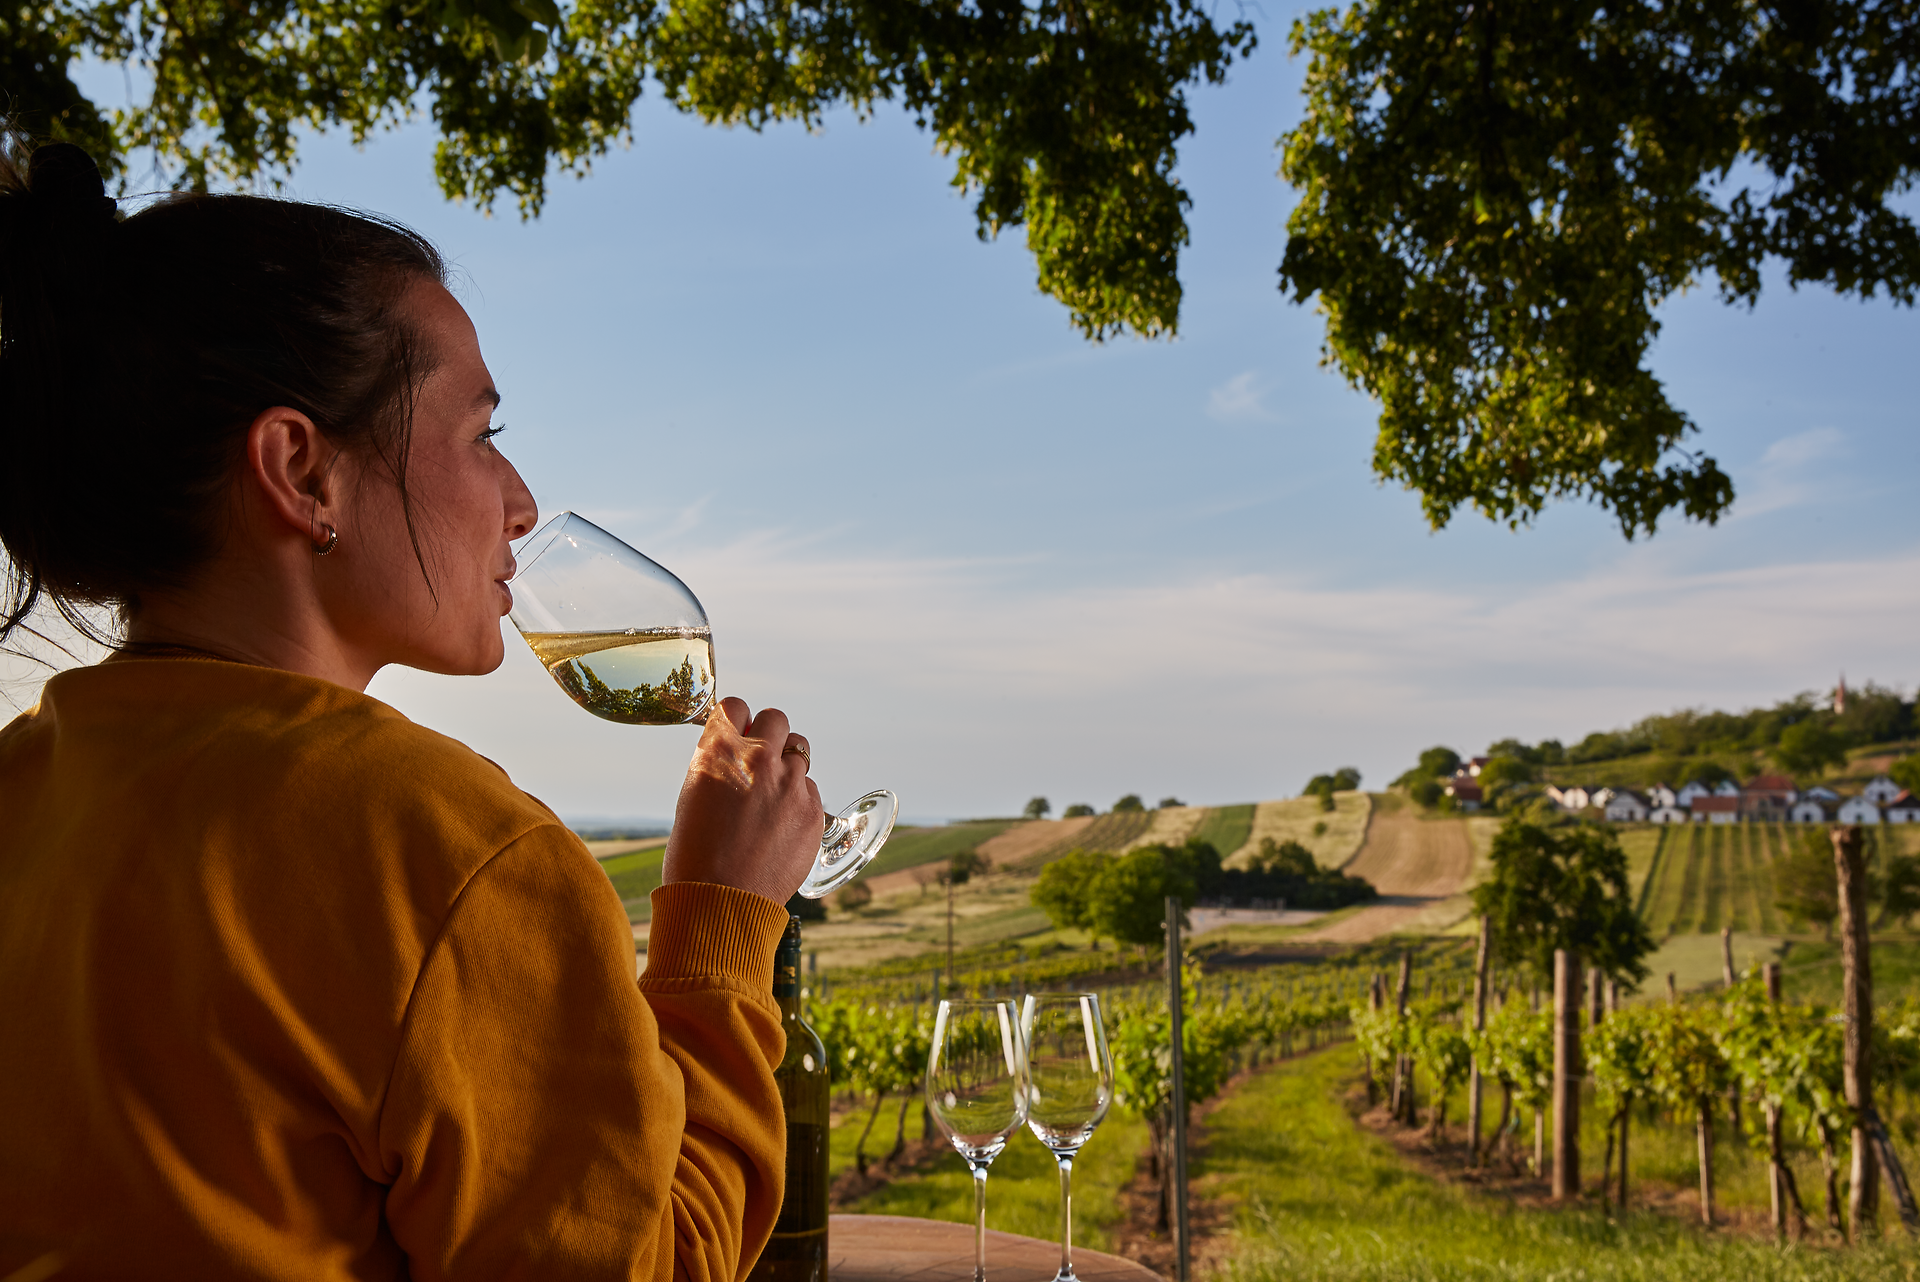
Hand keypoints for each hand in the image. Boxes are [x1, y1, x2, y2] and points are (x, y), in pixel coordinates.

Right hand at [662, 696, 821, 904]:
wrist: (721, 904)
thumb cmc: (695, 856)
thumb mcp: (691, 798)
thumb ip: (717, 766)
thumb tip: (733, 753)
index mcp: (720, 752)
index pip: (736, 707)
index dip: (735, 722)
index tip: (736, 734)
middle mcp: (759, 760)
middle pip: (776, 718)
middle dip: (767, 735)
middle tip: (758, 760)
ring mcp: (791, 785)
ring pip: (799, 751)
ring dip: (786, 765)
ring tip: (771, 795)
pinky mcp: (814, 811)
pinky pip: (811, 789)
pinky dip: (798, 800)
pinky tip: (780, 826)